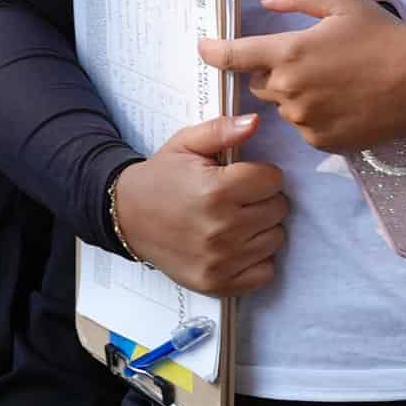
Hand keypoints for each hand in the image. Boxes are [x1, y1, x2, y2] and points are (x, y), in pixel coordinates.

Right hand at [109, 114, 290, 293]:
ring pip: (275, 239)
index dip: (261, 174)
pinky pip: (265, 272)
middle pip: (278, 209)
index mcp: (216, 190)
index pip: (274, 180)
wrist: (127, 217)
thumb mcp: (186, 144)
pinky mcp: (218, 283)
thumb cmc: (161, 178)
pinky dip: (256, 259)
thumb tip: (255, 122)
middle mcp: (221, 228)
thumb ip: (222, 131)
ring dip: (262, 228)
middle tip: (238, 199)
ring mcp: (220, 260)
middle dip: (263, 199)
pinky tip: (237, 246)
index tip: (243, 177)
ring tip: (236, 220)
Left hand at [202, 0, 405, 154]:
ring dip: (295, 95)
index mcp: (289, 53)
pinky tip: (341, 103)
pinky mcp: (321, 142)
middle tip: (308, 60)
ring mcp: (304, 120)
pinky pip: (304, 127)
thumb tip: (267, 1)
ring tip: (332, 82)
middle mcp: (289, 90)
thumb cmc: (382, 36)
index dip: (214, 52)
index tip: (203, 49)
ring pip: (283, 107)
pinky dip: (314, 116)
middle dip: (273, 72)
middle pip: (260, 84)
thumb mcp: (342, 4)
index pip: (234, 55)